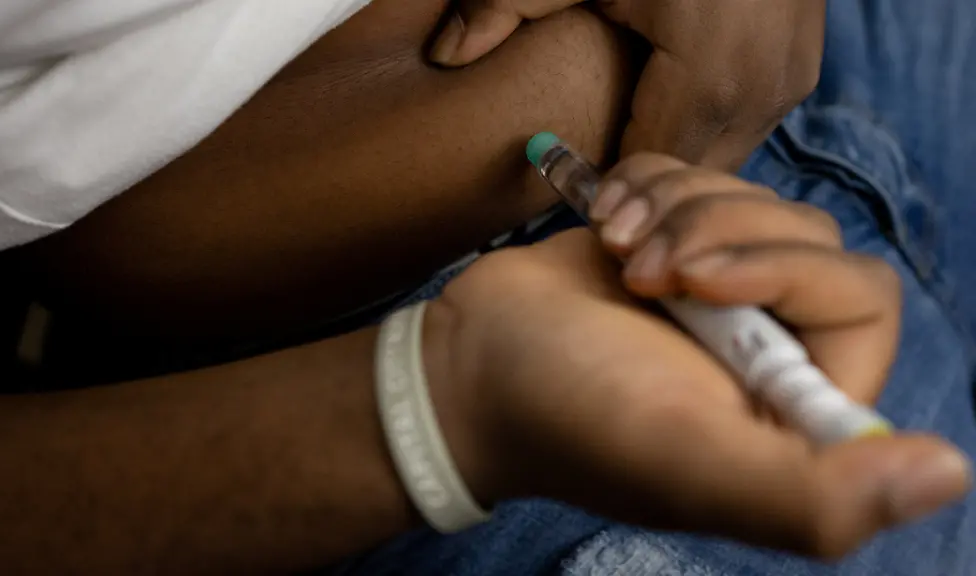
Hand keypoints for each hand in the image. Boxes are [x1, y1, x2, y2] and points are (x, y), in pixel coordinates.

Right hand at [425, 154, 970, 557]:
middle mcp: (767, 345)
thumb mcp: (686, 462)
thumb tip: (945, 473)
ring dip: (674, 207)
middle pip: (806, 234)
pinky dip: (646, 184)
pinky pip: (695, 173)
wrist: (465, 369)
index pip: (860, 300)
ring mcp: (715, 289)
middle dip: (716, 232)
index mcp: (792, 404)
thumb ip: (812, 497)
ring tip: (616, 252)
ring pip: (747, 196)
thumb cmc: (565, 417)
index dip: (787, 271)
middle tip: (644, 272)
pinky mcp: (667, 242)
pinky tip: (603, 227)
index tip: (693, 285)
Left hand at [429, 0, 824, 169]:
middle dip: (641, 194)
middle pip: (688, 178)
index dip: (606, 192)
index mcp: (708, 65)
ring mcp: (788, 79)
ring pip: (720, 163)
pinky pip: (742, 134)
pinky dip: (699, 141)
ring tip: (617, 156)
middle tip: (585, 186)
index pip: (649, 169)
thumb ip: (506, 1)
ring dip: (671, 170)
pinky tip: (655, 122)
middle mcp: (760, 84)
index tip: (560, 189)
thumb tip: (447, 54)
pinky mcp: (800, 71)